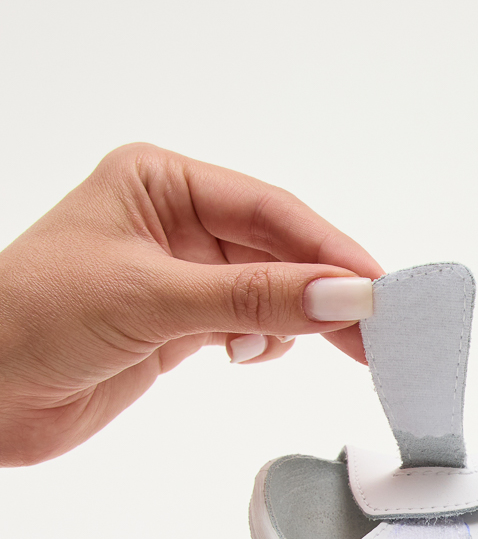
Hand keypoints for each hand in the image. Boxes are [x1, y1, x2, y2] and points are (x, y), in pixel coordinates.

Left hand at [0, 143, 382, 465]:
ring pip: (272, 292)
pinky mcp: (180, 324)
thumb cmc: (29, 320)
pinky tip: (246, 355)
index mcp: (161, 183)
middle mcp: (175, 222)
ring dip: (297, 321)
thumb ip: (255, 298)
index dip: (331, 251)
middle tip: (382, 330)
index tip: (380, 290)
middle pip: (281, 252)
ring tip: (324, 348)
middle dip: (327, 291)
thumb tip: (344, 297)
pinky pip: (251, 326)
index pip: (271, 212)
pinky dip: (264, 343)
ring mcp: (180, 275)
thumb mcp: (153, 298)